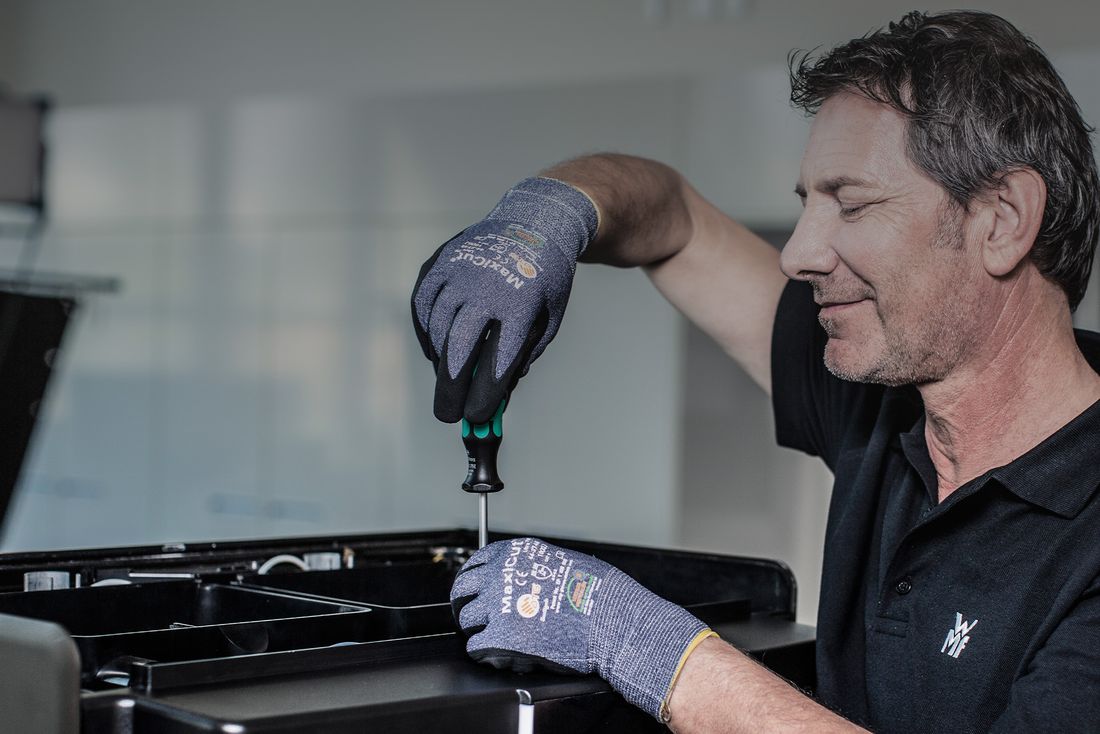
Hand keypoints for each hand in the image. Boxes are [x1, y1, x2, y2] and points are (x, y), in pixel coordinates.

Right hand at [411, 177, 597, 423]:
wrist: (533, 221)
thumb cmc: (545, 277)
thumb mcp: (549, 316)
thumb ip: (525, 353)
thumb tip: (500, 390)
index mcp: (519, 302)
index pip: (497, 359)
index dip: (485, 392)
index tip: (476, 415)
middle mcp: (483, 286)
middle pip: (458, 347)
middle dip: (450, 387)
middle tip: (447, 414)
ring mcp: (457, 271)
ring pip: (437, 328)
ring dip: (440, 362)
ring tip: (447, 383)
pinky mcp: (439, 263)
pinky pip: (423, 306)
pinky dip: (427, 333)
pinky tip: (435, 352)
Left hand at [450, 537, 712, 719]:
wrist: (612, 621)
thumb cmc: (597, 592)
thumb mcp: (561, 561)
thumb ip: (533, 566)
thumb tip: (522, 576)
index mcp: (514, 554)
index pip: (475, 563)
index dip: (473, 580)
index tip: (473, 590)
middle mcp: (500, 575)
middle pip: (462, 590)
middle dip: (465, 604)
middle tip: (473, 616)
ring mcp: (497, 607)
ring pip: (467, 620)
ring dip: (477, 629)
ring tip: (491, 637)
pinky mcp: (500, 639)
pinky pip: (475, 647)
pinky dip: (483, 652)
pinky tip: (495, 654)